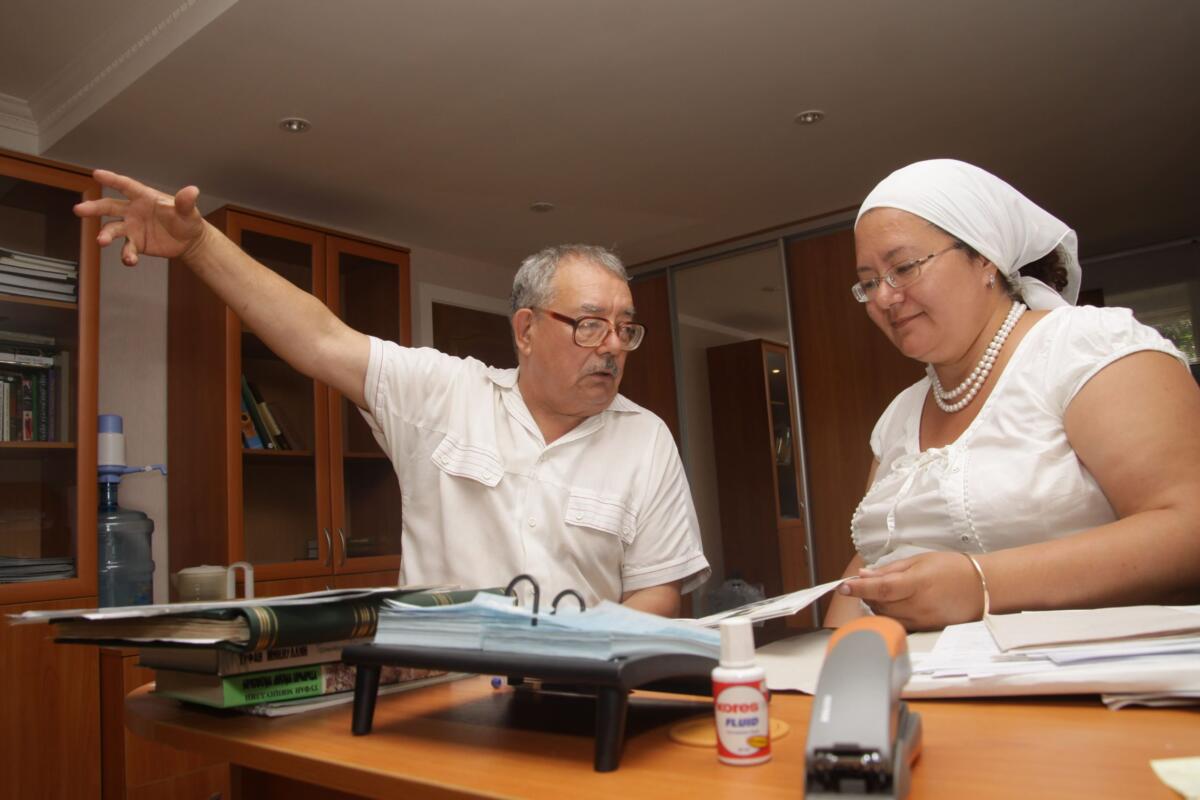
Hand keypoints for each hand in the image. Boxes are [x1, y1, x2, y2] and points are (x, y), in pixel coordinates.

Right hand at [73, 169, 206, 265]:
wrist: (189, 241)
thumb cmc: (187, 220)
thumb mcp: (189, 211)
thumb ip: (186, 202)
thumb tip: (192, 191)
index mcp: (144, 198)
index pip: (125, 186)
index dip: (112, 179)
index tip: (96, 174)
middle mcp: (133, 211)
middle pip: (109, 207)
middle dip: (94, 208)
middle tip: (79, 210)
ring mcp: (132, 227)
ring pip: (113, 229)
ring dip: (105, 235)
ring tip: (101, 241)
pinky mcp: (136, 243)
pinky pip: (127, 249)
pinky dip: (126, 255)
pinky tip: (130, 260)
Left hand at [835, 551, 984, 630]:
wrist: (982, 587)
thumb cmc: (952, 568)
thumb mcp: (919, 560)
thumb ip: (889, 570)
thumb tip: (864, 575)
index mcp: (918, 584)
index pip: (881, 589)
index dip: (859, 589)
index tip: (842, 587)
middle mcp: (919, 606)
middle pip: (879, 605)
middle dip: (867, 595)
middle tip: (867, 583)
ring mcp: (923, 621)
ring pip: (886, 617)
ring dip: (877, 605)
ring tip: (886, 592)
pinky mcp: (926, 630)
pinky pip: (898, 624)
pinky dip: (890, 615)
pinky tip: (896, 603)